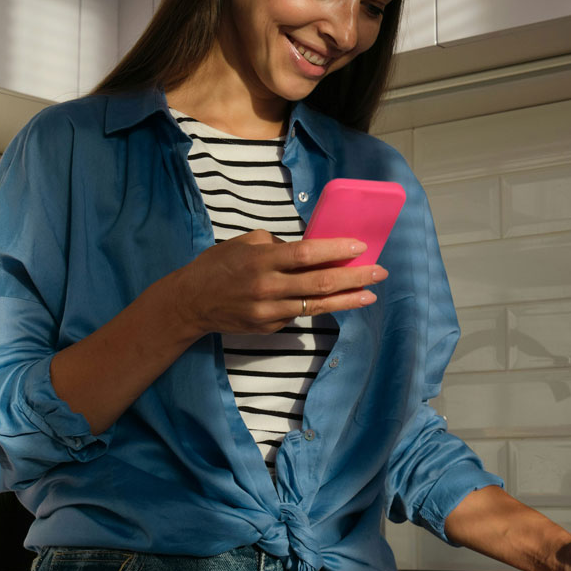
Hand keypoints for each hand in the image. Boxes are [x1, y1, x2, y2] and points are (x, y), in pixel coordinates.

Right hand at [175, 230, 387, 334]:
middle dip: (354, 277)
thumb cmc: (219, 265)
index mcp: (262, 259)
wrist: (191, 302)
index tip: (360, 246)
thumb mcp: (245, 243)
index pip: (307, 253)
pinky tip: (338, 301)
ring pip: (317, 306)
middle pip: (320, 283)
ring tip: (370, 295)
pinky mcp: (268, 327)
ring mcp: (269, 311)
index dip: (336, 249)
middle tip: (379, 272)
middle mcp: (268, 286)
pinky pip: (299, 315)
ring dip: (347, 300)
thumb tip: (309, 250)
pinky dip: (320, 308)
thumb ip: (277, 246)